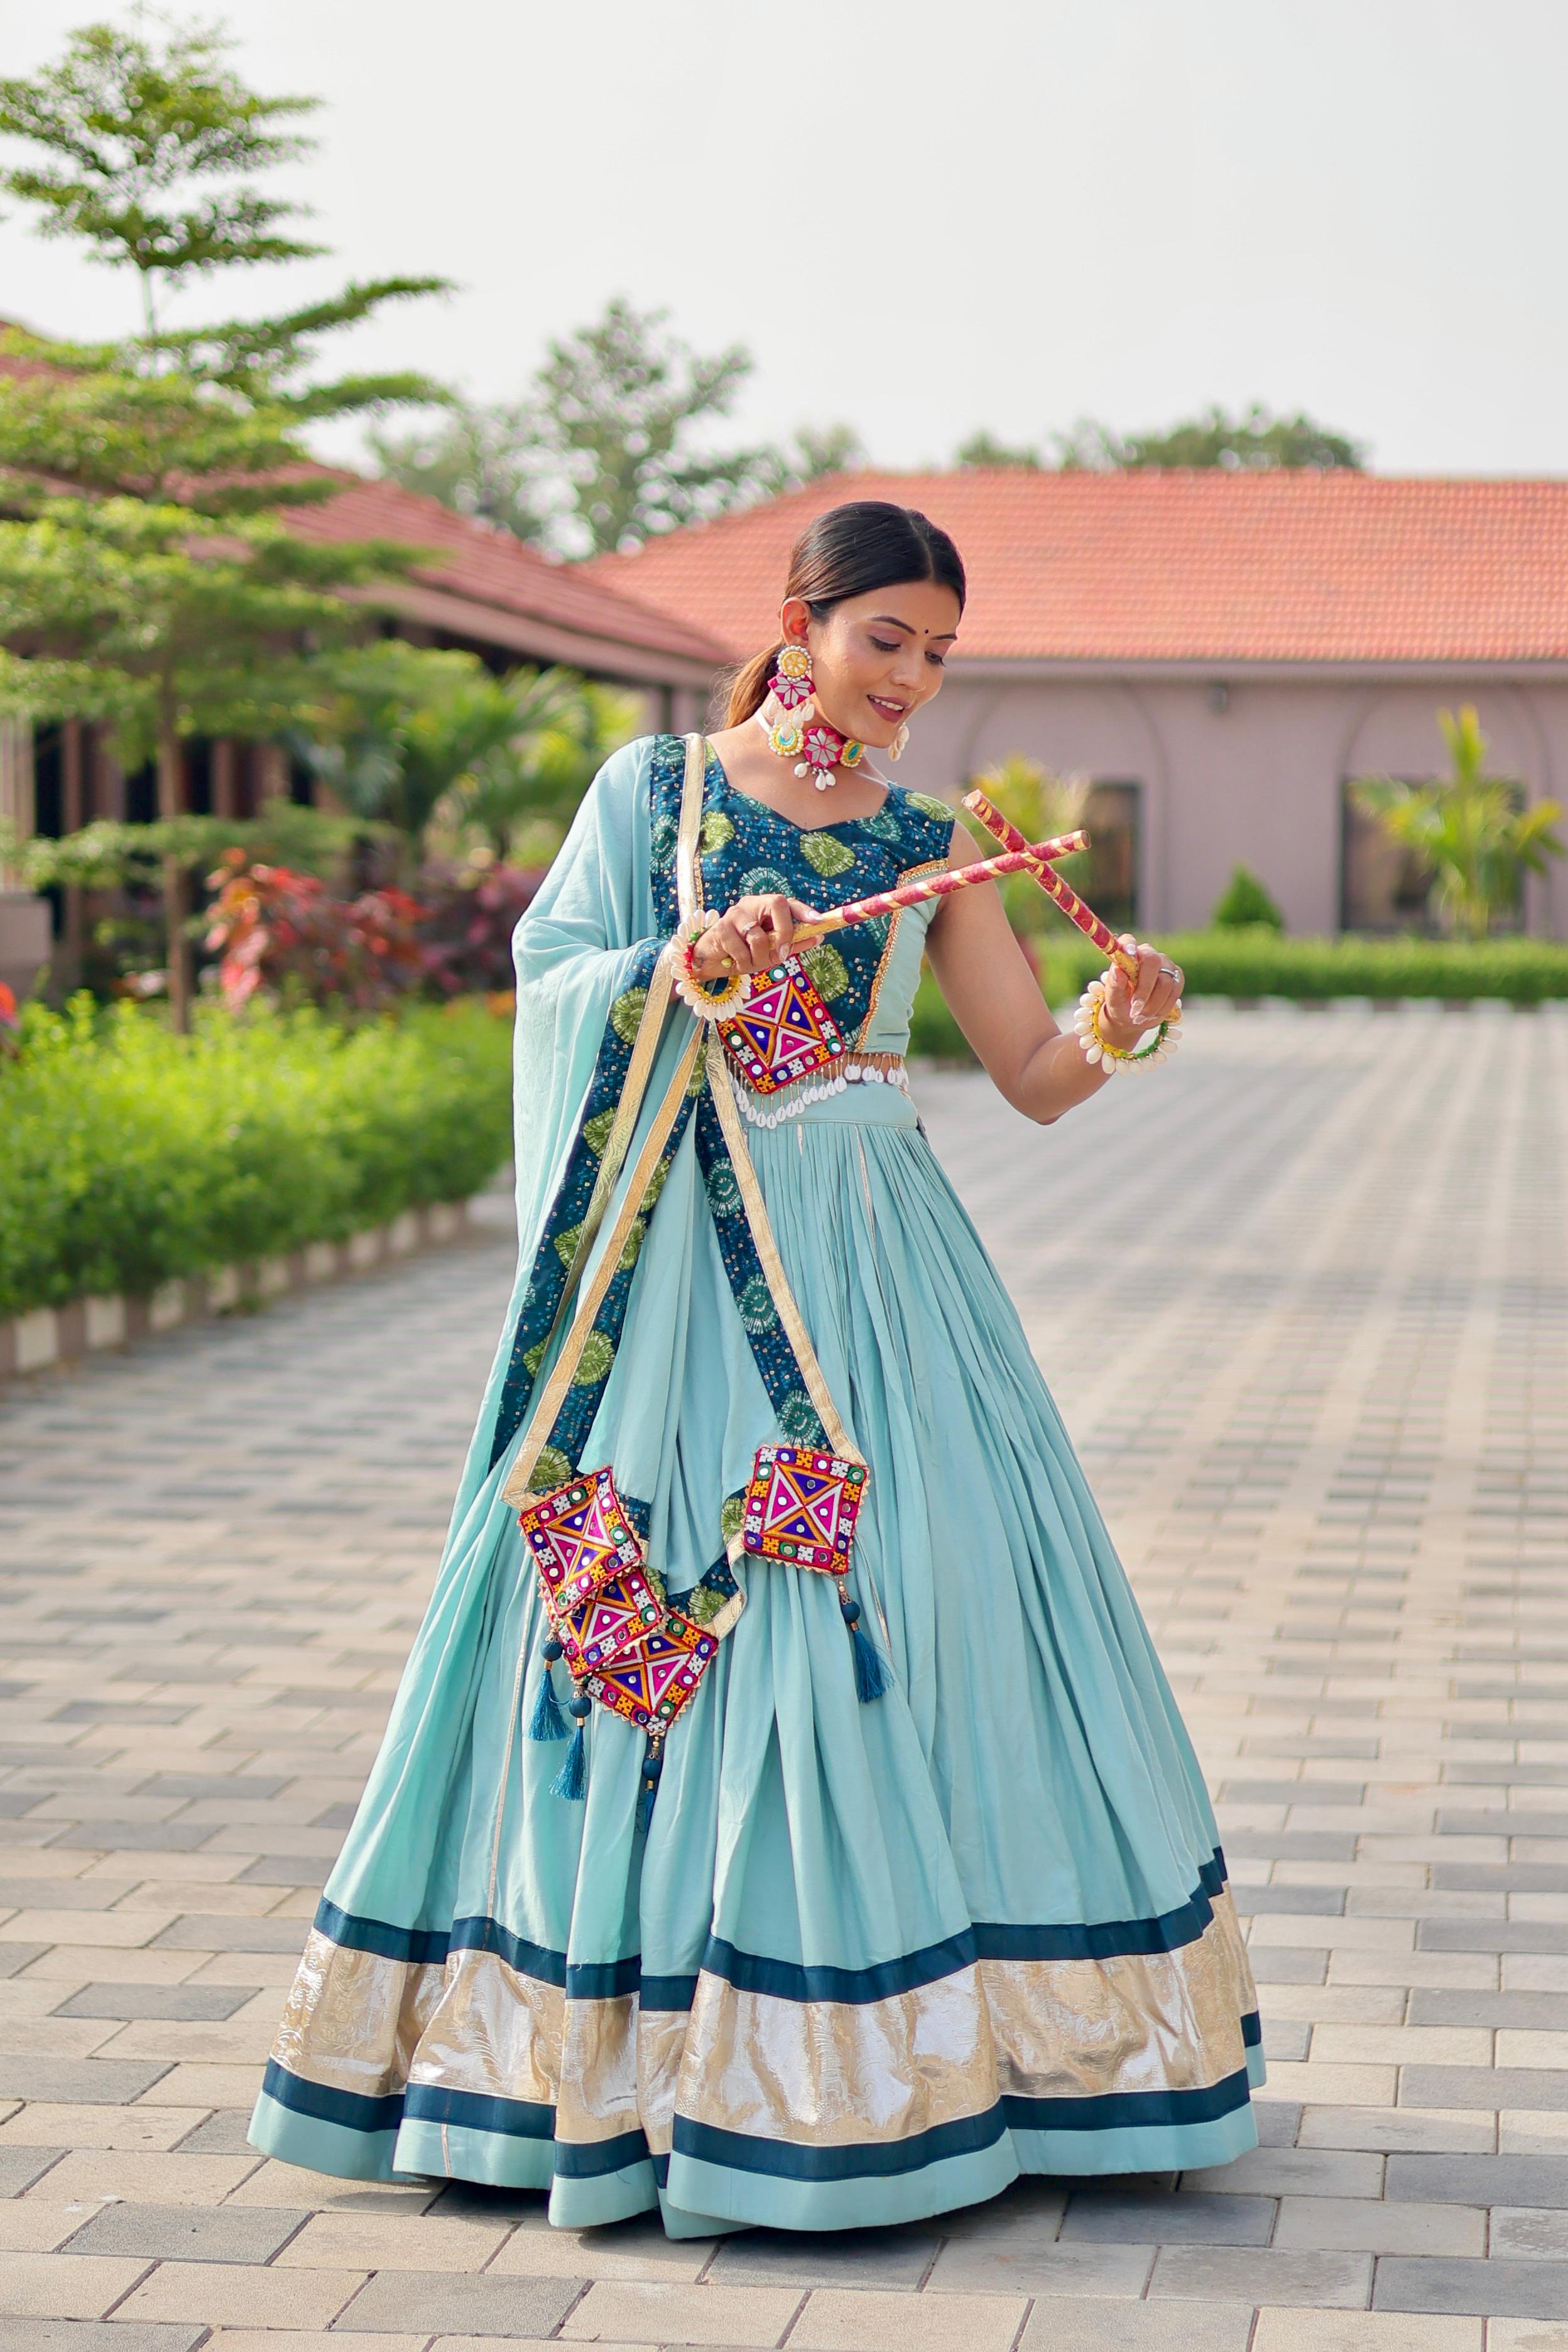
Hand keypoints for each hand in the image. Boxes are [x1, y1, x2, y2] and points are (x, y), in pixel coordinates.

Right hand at [690, 895, 816, 980]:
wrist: (710, 961)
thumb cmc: (742, 953)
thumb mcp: (771, 952)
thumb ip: (793, 944)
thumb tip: (819, 936)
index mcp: (764, 907)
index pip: (787, 902)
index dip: (804, 910)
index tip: (818, 921)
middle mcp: (751, 904)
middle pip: (777, 904)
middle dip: (785, 932)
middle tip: (781, 953)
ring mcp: (735, 914)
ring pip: (759, 936)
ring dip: (758, 958)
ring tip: (749, 962)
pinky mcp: (721, 928)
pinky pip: (741, 949)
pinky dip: (742, 962)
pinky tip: (734, 961)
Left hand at [1097, 938, 1183, 1050]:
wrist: (1134, 1016)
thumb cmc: (1120, 1003)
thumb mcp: (1113, 997)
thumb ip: (1115, 984)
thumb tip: (1117, 970)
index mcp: (1128, 954)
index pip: (1128, 941)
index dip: (1128, 945)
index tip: (1128, 952)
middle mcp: (1148, 954)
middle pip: (1152, 961)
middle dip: (1144, 989)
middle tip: (1135, 1009)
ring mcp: (1165, 964)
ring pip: (1166, 982)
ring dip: (1153, 1004)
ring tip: (1140, 1016)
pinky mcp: (1177, 976)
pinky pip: (1176, 990)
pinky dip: (1165, 1006)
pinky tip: (1154, 1013)